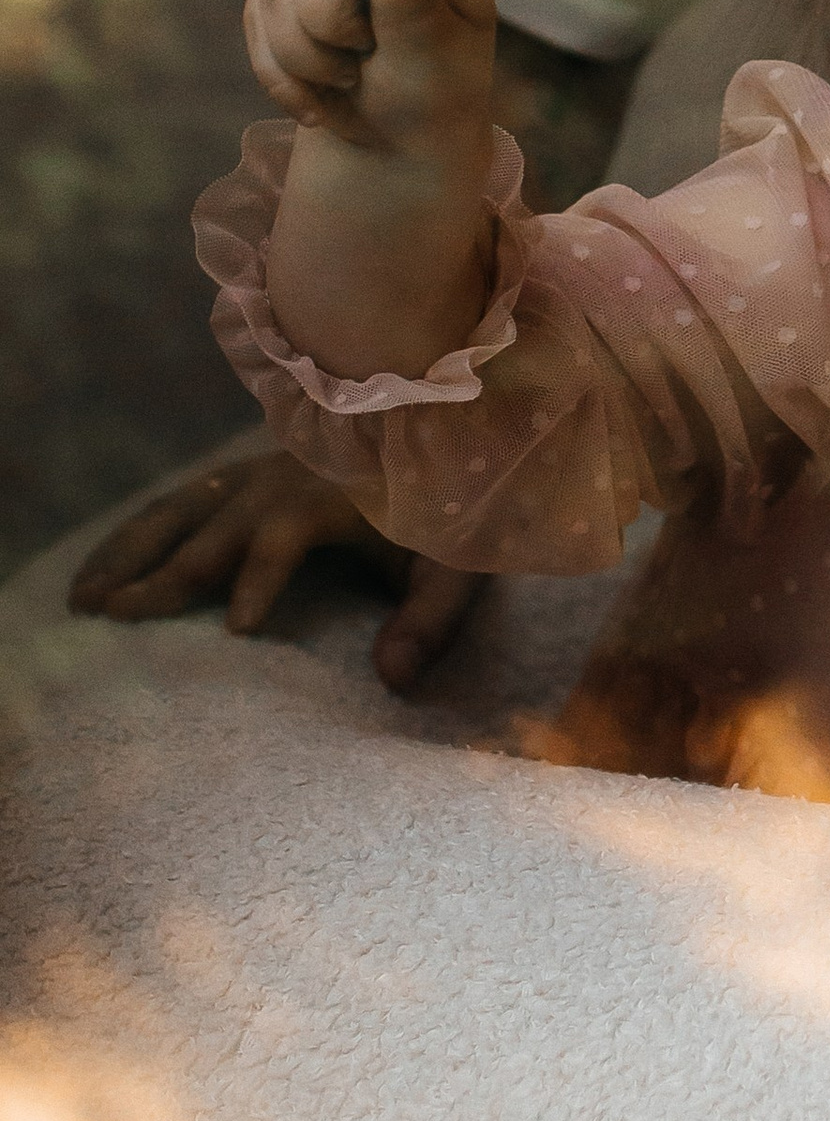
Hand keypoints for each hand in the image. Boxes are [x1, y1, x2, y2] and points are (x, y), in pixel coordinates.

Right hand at [67, 433, 484, 693]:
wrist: (437, 442)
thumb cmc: (443, 518)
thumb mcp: (454, 568)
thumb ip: (431, 620)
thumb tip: (395, 678)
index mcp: (332, 496)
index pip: (286, 534)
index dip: (261, 577)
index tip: (238, 628)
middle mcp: (282, 480)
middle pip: (216, 527)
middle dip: (169, 574)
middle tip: (119, 618)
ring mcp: (253, 475)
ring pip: (179, 510)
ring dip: (130, 552)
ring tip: (85, 600)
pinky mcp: (238, 479)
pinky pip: (176, 504)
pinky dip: (134, 536)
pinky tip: (101, 573)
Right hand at [245, 0, 496, 156]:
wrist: (398, 125)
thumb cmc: (435, 87)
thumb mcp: (436, 58)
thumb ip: (416, 9)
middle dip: (332, 27)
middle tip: (368, 56)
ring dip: (308, 61)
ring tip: (350, 78)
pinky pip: (256, 24)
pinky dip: (284, 76)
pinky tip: (318, 96)